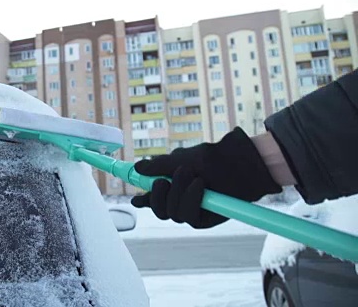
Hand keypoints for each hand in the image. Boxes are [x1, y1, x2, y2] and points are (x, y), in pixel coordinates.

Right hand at [131, 127, 281, 227]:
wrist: (242, 162)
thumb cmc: (215, 158)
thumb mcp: (182, 158)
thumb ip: (159, 166)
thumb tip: (138, 167)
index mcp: (174, 186)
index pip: (154, 197)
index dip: (144, 198)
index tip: (135, 197)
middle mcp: (182, 200)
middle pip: (159, 209)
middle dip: (158, 194)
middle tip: (163, 180)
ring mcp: (193, 211)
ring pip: (172, 213)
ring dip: (177, 193)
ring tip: (191, 175)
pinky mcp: (205, 218)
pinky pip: (188, 216)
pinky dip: (191, 199)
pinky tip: (200, 185)